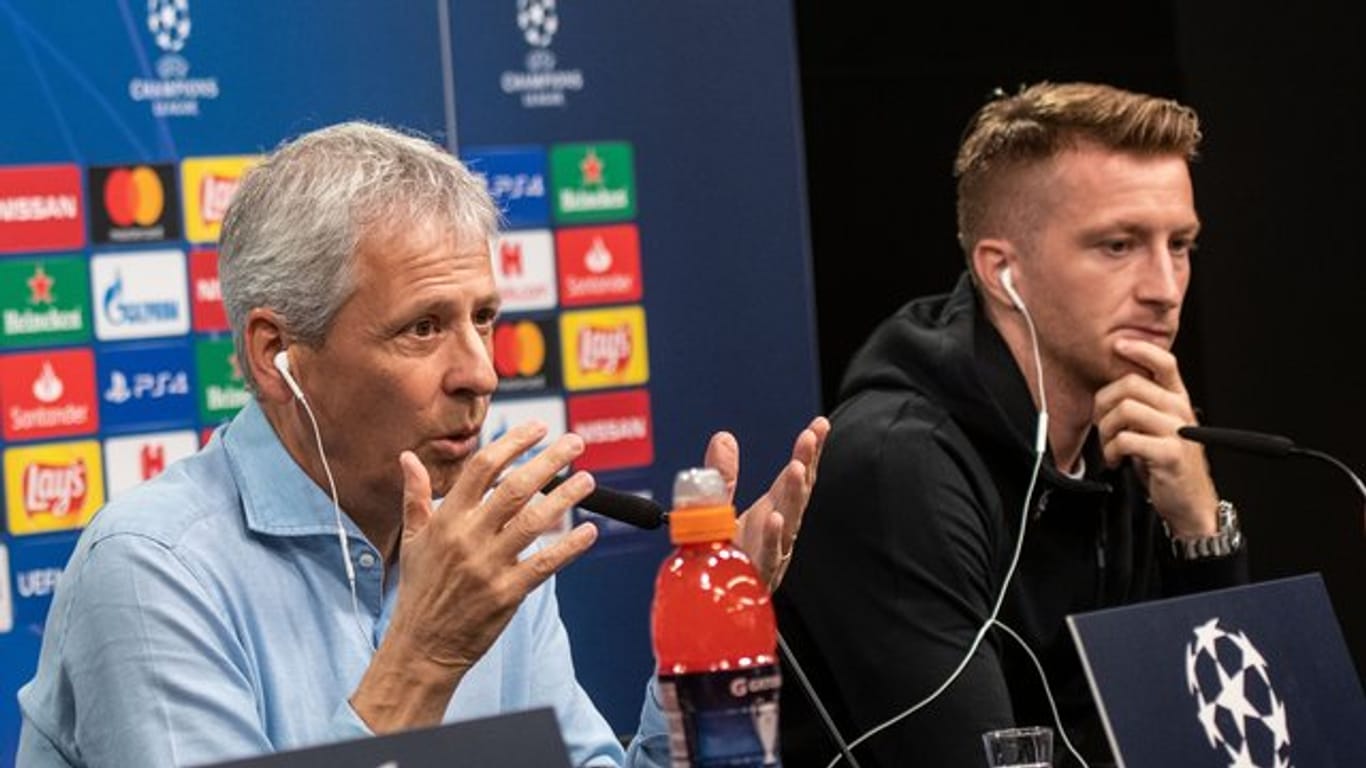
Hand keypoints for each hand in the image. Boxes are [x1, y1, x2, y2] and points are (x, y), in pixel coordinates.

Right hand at [354, 422, 597, 729]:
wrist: (421, 646)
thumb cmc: (420, 589)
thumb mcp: (412, 539)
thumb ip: (415, 495)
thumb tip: (407, 458)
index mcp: (446, 520)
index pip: (483, 469)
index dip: (513, 443)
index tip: (539, 429)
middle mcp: (467, 538)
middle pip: (515, 488)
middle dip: (549, 461)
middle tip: (575, 442)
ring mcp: (488, 566)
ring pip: (533, 522)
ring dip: (565, 498)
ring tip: (587, 480)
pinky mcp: (506, 593)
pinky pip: (545, 564)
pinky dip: (569, 547)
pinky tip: (589, 531)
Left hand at [706, 416, 829, 589]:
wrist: (714, 605)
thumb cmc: (726, 558)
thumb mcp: (718, 507)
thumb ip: (723, 475)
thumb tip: (724, 437)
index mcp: (774, 511)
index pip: (798, 476)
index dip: (809, 451)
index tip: (819, 425)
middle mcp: (777, 530)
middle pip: (797, 495)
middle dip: (806, 464)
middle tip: (810, 437)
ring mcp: (770, 553)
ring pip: (788, 522)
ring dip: (794, 496)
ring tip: (797, 469)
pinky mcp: (756, 575)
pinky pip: (765, 555)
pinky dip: (771, 537)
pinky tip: (774, 518)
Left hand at [1094, 339, 1218, 536]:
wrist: (1189, 501)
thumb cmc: (1167, 461)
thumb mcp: (1158, 426)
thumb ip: (1143, 404)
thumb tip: (1110, 387)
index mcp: (1177, 399)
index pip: (1164, 362)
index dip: (1140, 349)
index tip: (1118, 346)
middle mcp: (1179, 410)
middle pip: (1131, 384)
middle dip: (1104, 403)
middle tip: (1102, 423)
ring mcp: (1177, 431)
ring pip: (1125, 410)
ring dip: (1106, 429)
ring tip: (1109, 445)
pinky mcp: (1169, 453)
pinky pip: (1126, 439)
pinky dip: (1111, 450)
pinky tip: (1115, 459)